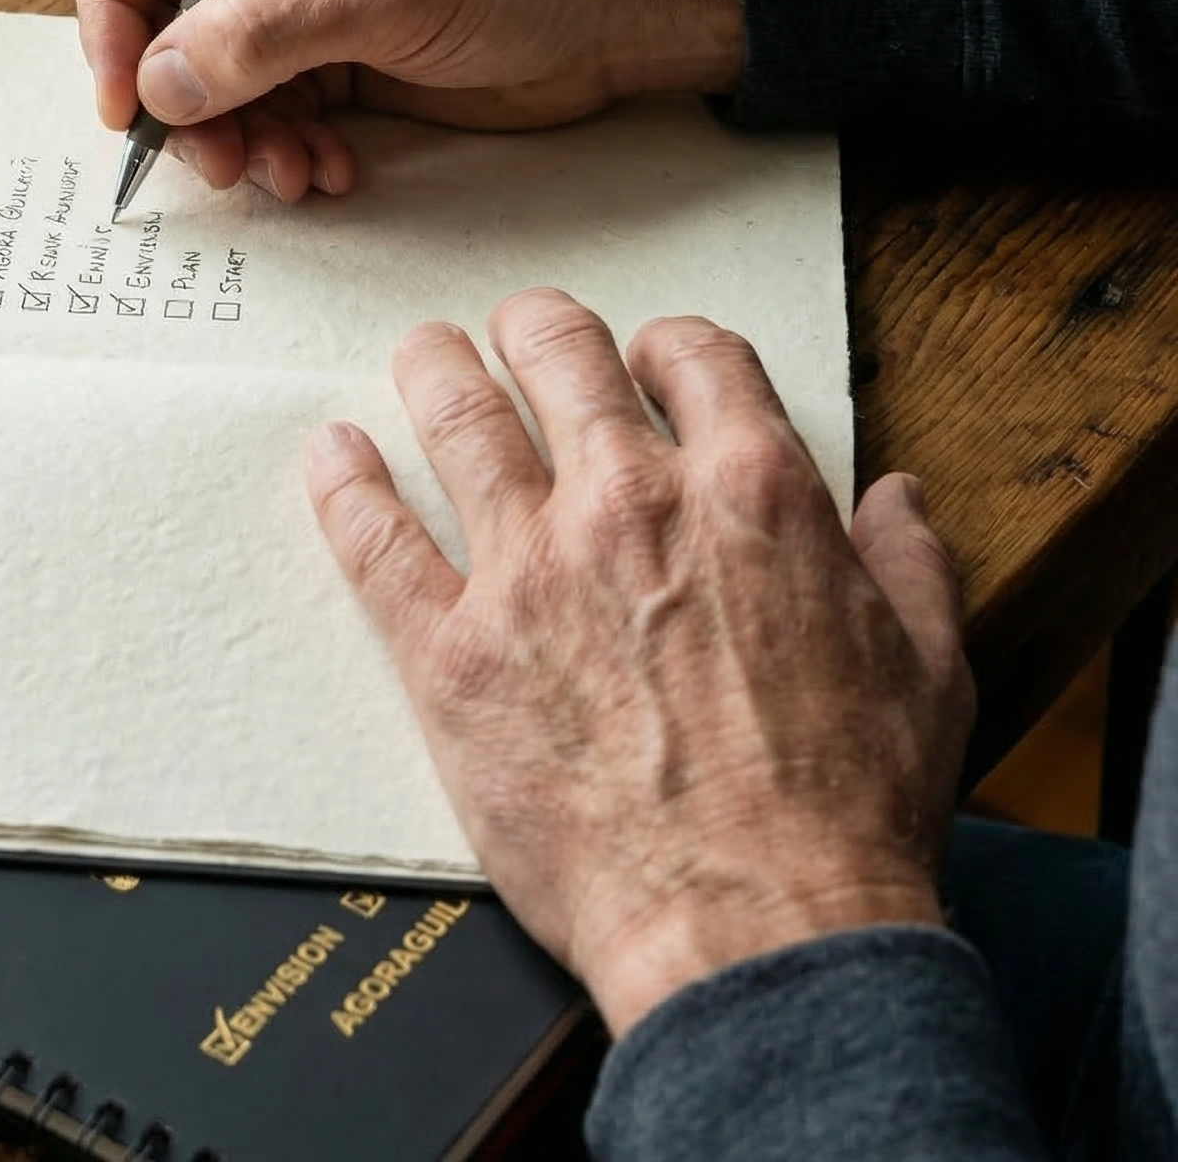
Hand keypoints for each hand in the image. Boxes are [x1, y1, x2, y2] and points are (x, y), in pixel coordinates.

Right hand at [69, 0, 742, 199]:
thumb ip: (254, 34)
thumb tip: (158, 86)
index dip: (107, 10)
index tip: (125, 96)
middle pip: (156, 10)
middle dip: (180, 94)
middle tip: (213, 160)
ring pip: (209, 72)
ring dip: (237, 135)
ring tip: (287, 174)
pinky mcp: (332, 44)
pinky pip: (268, 104)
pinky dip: (283, 145)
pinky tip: (328, 169)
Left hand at [306, 290, 972, 1037]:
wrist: (759, 931)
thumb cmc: (846, 814)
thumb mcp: (927, 672)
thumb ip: (909, 565)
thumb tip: (894, 499)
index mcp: (749, 492)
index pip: (693, 355)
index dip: (667, 347)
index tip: (648, 363)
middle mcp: (631, 504)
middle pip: (558, 354)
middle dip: (536, 329)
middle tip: (516, 333)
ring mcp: (530, 570)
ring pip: (458, 413)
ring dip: (435, 367)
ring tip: (424, 353)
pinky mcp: (453, 650)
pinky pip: (376, 540)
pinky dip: (345, 484)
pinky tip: (334, 452)